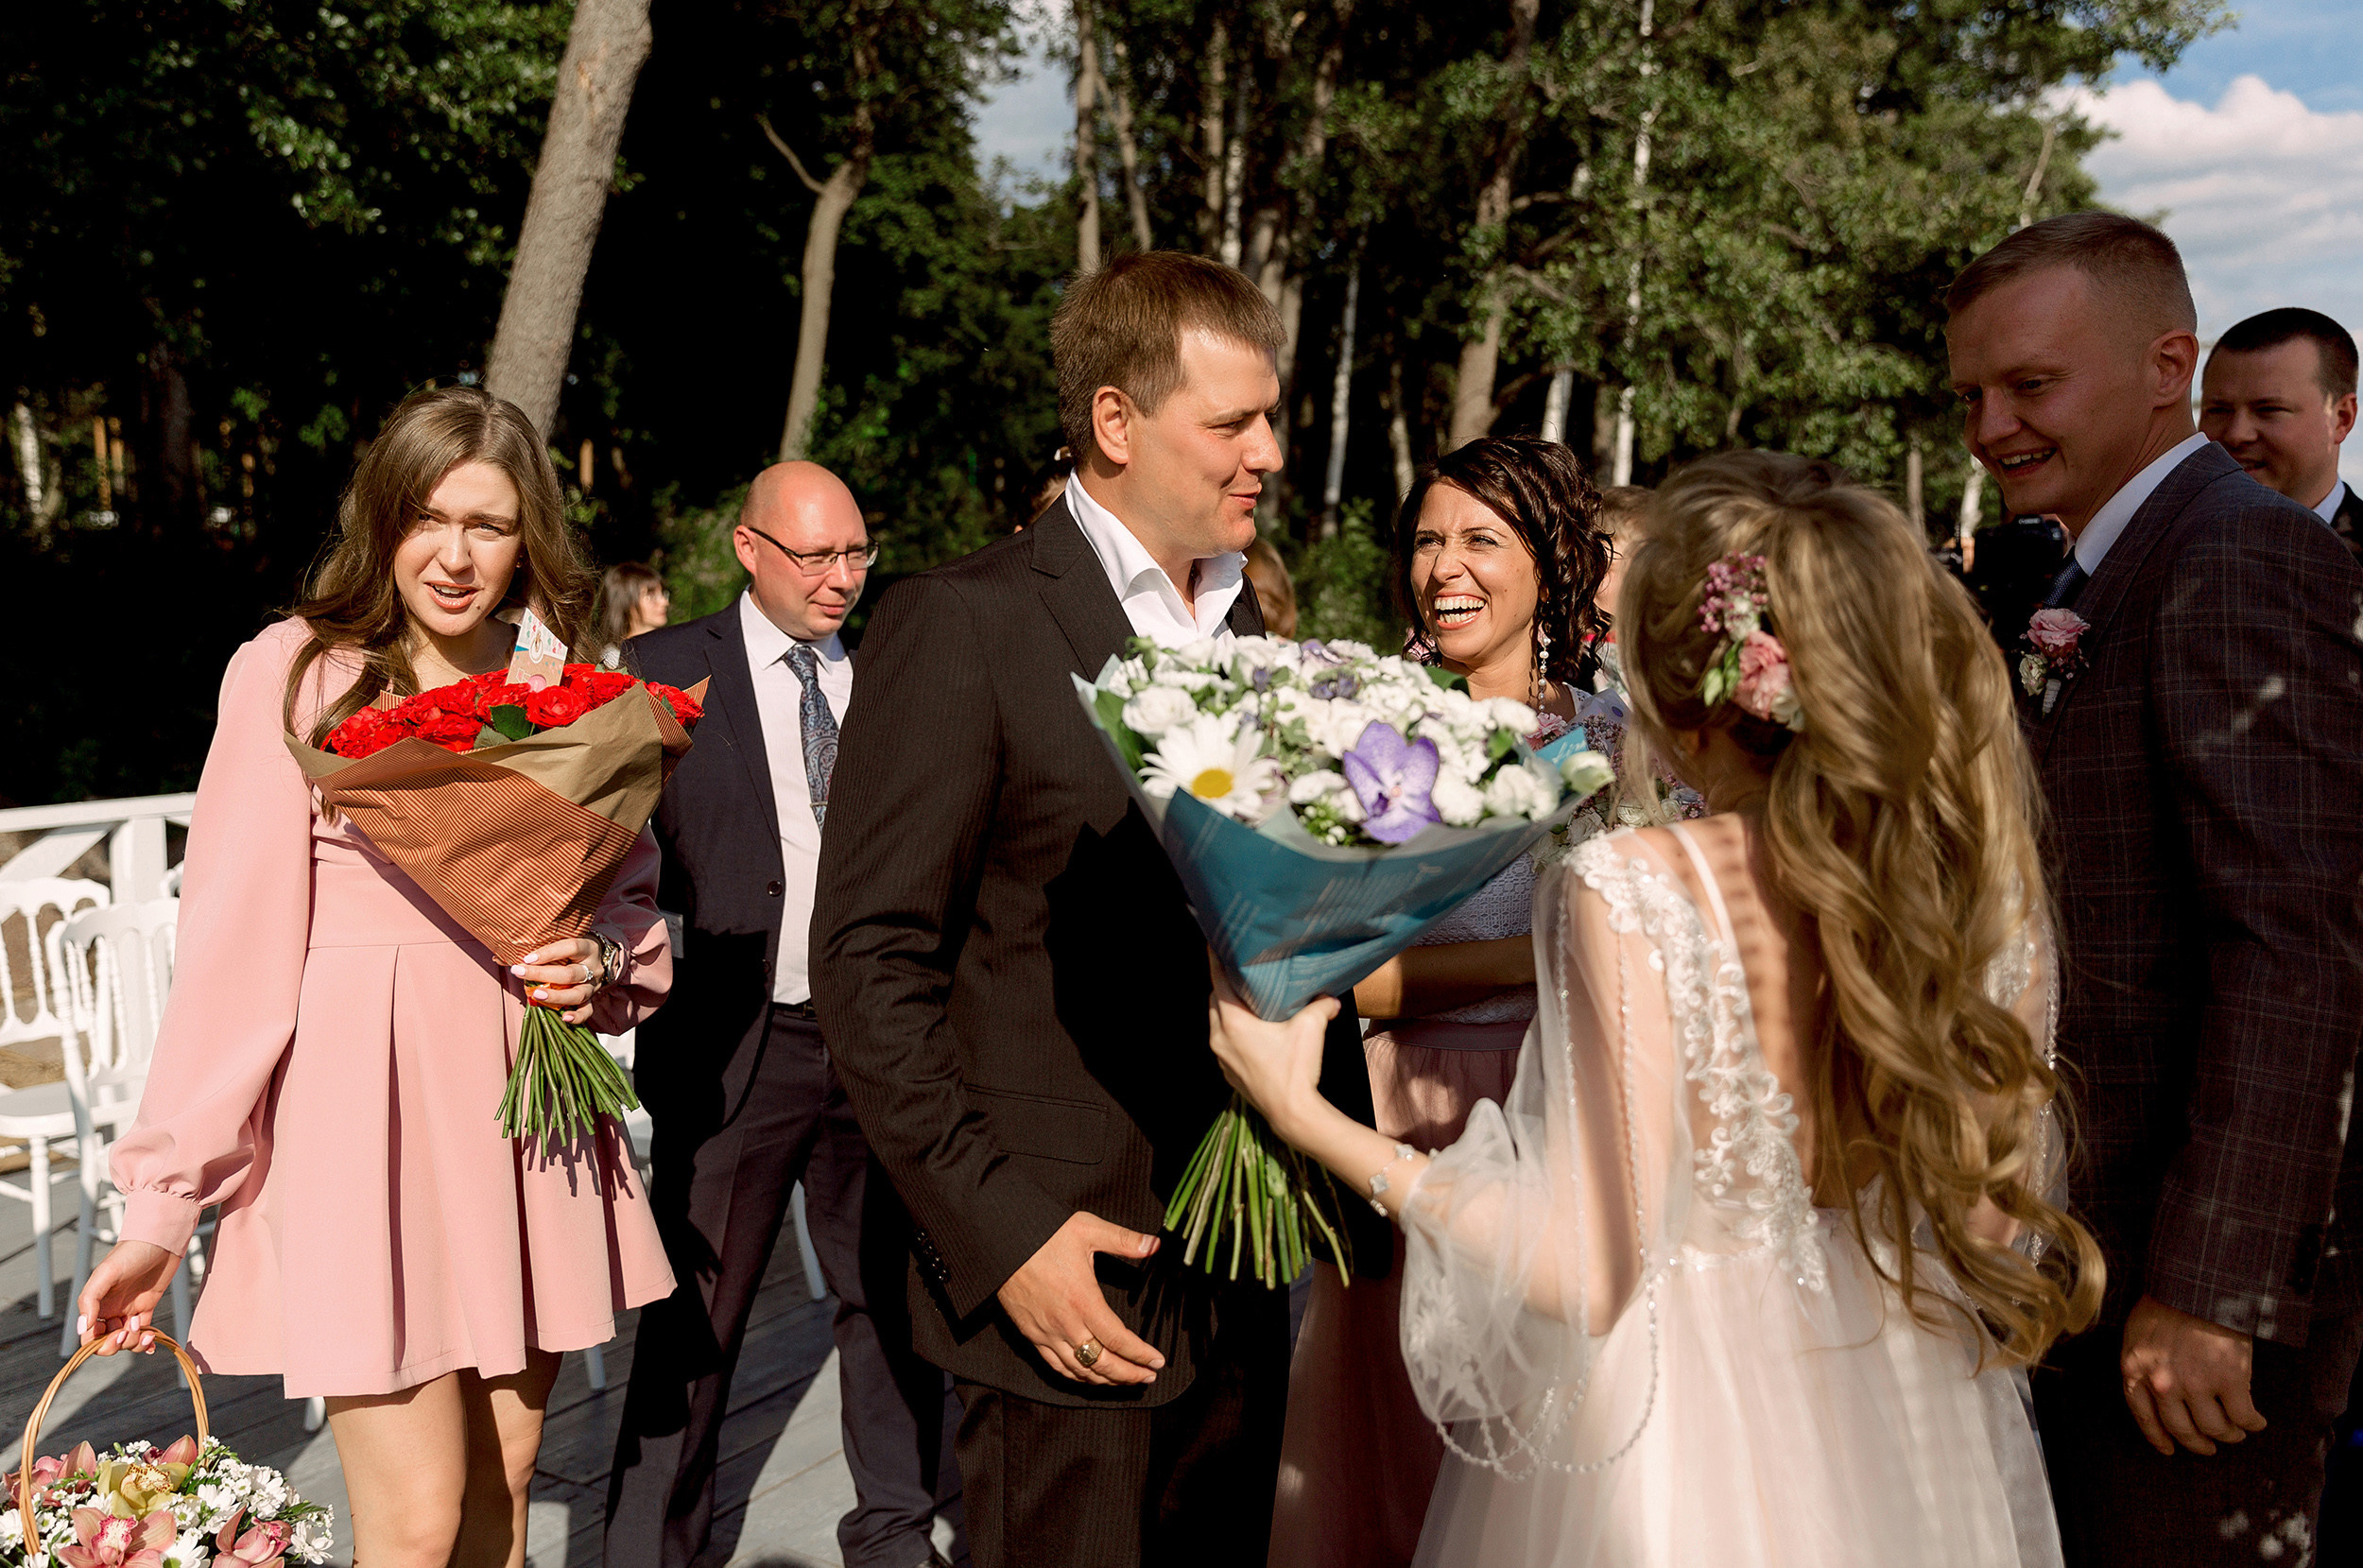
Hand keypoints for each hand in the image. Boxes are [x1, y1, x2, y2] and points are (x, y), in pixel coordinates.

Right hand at [76, 1240, 177, 1355]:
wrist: (160, 1242)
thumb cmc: (130, 1253)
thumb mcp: (107, 1272)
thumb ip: (90, 1299)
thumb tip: (83, 1327)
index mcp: (96, 1304)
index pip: (89, 1336)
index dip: (99, 1343)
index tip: (115, 1334)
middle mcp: (110, 1310)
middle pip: (107, 1342)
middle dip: (117, 1344)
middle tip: (129, 1331)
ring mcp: (128, 1310)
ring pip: (126, 1340)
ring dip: (134, 1343)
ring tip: (144, 1329)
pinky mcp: (146, 1308)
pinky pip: (143, 1333)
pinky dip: (147, 1343)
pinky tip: (153, 1343)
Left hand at [511, 936, 605, 1024]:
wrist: (598, 956)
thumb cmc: (571, 948)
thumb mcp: (560, 941)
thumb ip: (536, 948)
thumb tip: (498, 959)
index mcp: (587, 947)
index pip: (570, 947)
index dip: (549, 953)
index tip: (527, 958)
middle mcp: (592, 967)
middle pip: (570, 974)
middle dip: (543, 974)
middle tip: (520, 972)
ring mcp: (593, 985)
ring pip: (578, 993)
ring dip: (556, 996)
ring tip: (536, 995)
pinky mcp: (591, 998)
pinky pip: (587, 1010)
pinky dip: (577, 1016)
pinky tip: (564, 1018)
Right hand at [995, 1212, 1164, 1386]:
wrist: (1001, 1241)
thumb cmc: (1044, 1234)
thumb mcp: (1088, 1229)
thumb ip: (1124, 1240)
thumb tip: (1156, 1244)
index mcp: (1084, 1301)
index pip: (1119, 1340)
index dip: (1141, 1355)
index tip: (1157, 1361)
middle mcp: (1066, 1324)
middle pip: (1102, 1364)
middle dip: (1129, 1375)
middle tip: (1148, 1376)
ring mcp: (1046, 1333)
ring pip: (1080, 1370)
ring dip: (1106, 1380)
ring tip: (1125, 1380)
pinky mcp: (1031, 1335)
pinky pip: (1057, 1366)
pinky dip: (1077, 1376)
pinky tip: (1089, 1376)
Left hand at [1205, 959, 1337, 1144]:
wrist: (1292, 1113)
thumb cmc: (1296, 1069)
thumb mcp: (1311, 1029)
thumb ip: (1320, 1005)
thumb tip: (1330, 997)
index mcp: (1233, 1022)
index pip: (1218, 981)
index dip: (1216, 959)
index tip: (1215, 942)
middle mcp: (1220, 1038)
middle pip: (1215, 1000)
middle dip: (1225, 985)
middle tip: (1240, 971)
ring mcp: (1222, 1057)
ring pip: (1218, 1022)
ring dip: (1229, 1010)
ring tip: (1248, 999)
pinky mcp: (1229, 1072)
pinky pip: (1224, 1043)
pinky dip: (1233, 1031)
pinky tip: (1253, 1030)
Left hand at [2121, 1294, 2265, 1455]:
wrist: (2196, 1285)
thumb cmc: (2166, 1303)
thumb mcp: (2138, 1333)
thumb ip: (2144, 1363)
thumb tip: (2155, 1390)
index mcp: (2136, 1371)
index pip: (2145, 1417)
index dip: (2159, 1437)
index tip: (2170, 1448)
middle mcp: (2163, 1385)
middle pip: (2182, 1430)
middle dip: (2198, 1443)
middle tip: (2209, 1446)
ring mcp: (2197, 1385)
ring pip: (2215, 1428)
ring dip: (2228, 1435)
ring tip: (2236, 1433)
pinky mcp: (2230, 1381)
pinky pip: (2243, 1416)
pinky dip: (2252, 1423)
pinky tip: (2256, 1422)